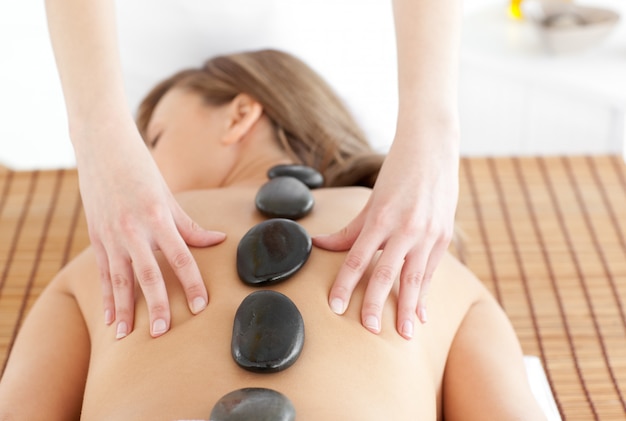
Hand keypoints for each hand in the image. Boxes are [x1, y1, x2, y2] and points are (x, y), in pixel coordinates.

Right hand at [75, 124, 224, 338]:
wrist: (101, 145)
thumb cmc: (140, 168)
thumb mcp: (168, 194)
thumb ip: (189, 224)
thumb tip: (217, 240)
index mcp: (157, 216)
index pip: (181, 257)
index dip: (191, 284)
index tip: (200, 306)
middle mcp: (133, 229)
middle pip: (148, 274)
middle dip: (156, 306)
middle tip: (163, 333)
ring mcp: (110, 234)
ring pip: (119, 279)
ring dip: (124, 310)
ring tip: (126, 337)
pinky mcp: (95, 237)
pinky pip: (102, 273)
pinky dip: (106, 297)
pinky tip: (109, 318)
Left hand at [313, 135, 457, 338]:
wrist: (433, 148)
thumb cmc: (397, 172)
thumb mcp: (372, 199)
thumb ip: (349, 229)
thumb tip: (320, 245)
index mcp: (381, 217)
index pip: (357, 258)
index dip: (344, 285)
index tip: (334, 307)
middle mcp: (406, 228)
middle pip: (385, 273)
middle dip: (376, 304)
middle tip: (368, 329)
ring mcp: (428, 234)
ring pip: (414, 278)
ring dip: (408, 308)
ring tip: (404, 334)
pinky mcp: (444, 236)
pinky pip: (432, 272)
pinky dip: (425, 294)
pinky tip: (422, 314)